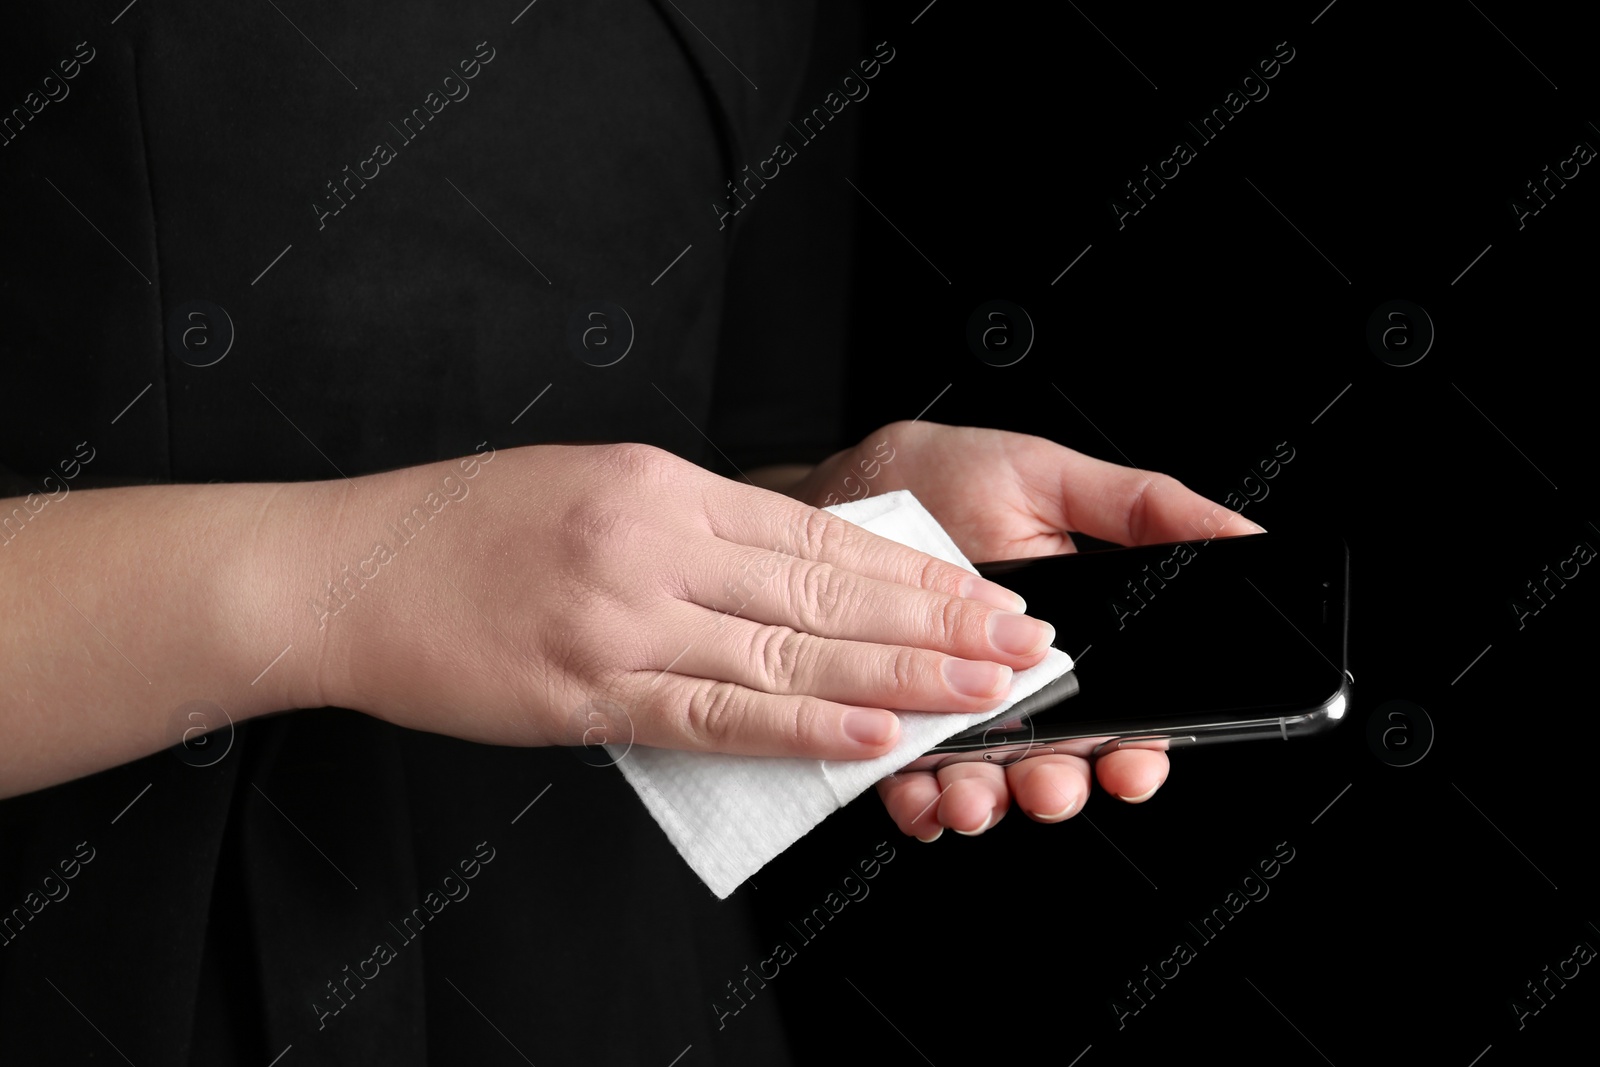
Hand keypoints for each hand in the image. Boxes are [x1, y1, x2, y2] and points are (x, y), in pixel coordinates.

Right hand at [313, 442, 1057, 761]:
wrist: (348, 570)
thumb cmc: (467, 525)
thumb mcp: (594, 487)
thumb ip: (692, 527)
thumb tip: (791, 569)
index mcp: (664, 483)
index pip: (821, 532)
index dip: (915, 569)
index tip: (986, 590)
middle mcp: (653, 543)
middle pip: (824, 587)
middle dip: (936, 622)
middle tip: (1021, 643)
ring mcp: (620, 619)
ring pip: (786, 651)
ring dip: (896, 676)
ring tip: (981, 694)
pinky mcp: (584, 691)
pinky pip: (712, 712)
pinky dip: (798, 726)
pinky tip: (868, 734)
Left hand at [787, 422, 1263, 838]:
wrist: (829, 490)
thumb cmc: (936, 480)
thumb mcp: (1047, 476)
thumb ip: (1144, 507)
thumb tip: (1245, 532)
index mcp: (1068, 642)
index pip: (1123, 713)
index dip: (1138, 748)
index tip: (1136, 763)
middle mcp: (1012, 690)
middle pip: (1059, 762)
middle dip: (1059, 784)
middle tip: (1050, 784)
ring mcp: (948, 715)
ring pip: (986, 783)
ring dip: (987, 801)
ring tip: (974, 795)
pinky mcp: (884, 729)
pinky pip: (905, 784)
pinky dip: (915, 801)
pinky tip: (919, 797)